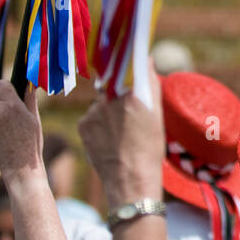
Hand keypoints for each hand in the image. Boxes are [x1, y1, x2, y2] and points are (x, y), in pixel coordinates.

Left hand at [0, 82, 43, 179]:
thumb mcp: (34, 119)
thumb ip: (29, 99)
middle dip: (3, 102)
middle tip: (13, 115)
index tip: (11, 93)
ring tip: (10, 130)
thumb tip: (30, 84)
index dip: (6, 88)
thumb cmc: (31, 143)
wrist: (20, 167)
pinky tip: (4, 138)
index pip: (1, 84)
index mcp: (12, 106)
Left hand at [77, 72, 163, 206]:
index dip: (125, 69)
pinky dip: (98, 124)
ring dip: (107, 110)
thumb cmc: (149, 148)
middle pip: (111, 86)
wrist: (129, 180)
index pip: (124, 67)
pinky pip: (91, 117)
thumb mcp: (156, 115)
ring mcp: (93, 111)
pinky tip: (109, 139)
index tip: (128, 71)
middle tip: (127, 113)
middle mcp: (109, 98)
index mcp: (131, 93)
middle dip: (117, 94)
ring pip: (100, 102)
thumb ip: (151, 83)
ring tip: (120, 131)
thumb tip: (146, 59)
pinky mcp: (83, 124)